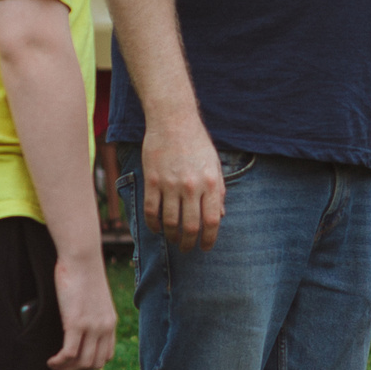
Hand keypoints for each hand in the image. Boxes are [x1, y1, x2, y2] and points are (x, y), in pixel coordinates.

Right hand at [48, 246, 117, 369]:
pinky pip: (69, 353)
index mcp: (110, 323)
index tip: (74, 365)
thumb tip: (77, 323)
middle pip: (94, 364)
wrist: (81, 257)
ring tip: (53, 366)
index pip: (106, 356)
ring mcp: (92, 326)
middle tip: (61, 369)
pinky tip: (50, 361)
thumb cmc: (81, 273)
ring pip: (82, 363)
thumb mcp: (92, 298)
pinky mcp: (76, 322)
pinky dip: (59, 362)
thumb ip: (90, 313)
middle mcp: (105, 327)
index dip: (89, 366)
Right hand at [142, 117, 225, 250]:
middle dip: (189, 243)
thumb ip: (218, 191)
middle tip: (188, 248)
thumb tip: (219, 216)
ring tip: (173, 239)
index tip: (205, 247)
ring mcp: (170, 184)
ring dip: (171, 236)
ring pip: (170, 222)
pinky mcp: (152, 180)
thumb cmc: (197, 143)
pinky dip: (153, 224)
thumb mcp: (215, 166)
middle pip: (190, 226)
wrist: (173, 121)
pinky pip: (151, 210)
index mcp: (210, 183)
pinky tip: (156, 228)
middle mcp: (192, 186)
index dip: (209, 240)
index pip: (212, 221)